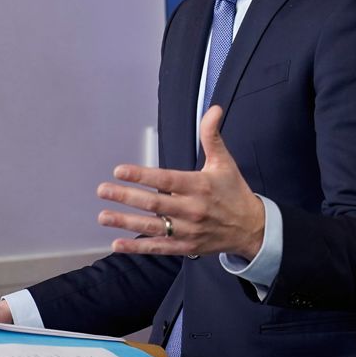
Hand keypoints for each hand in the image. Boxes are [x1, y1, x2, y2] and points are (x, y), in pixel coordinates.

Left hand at [97, 106, 265, 258]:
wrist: (252, 228)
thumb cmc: (234, 191)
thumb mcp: (224, 161)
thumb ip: (212, 135)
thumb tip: (214, 109)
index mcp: (199, 186)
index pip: (166, 180)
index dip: (142, 175)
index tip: (120, 170)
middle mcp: (192, 209)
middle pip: (154, 204)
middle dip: (126, 197)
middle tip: (103, 190)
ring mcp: (188, 230)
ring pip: (153, 226)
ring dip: (126, 222)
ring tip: (103, 216)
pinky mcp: (186, 246)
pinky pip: (158, 247)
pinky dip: (138, 247)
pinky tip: (117, 244)